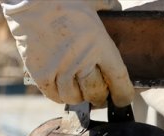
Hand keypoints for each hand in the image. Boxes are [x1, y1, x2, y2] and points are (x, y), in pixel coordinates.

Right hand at [1, 0, 134, 106]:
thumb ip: (108, 7)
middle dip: (101, 97)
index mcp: (100, 45)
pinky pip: (54, 95)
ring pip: (75, 98)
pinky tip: (63, 90)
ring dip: (80, 97)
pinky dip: (60, 96)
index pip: (118, 80)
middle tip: (100, 95)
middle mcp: (81, 61)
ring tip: (80, 92)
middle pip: (96, 93)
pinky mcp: (41, 73)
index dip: (122, 94)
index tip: (122, 99)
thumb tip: (116, 9)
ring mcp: (60, 69)